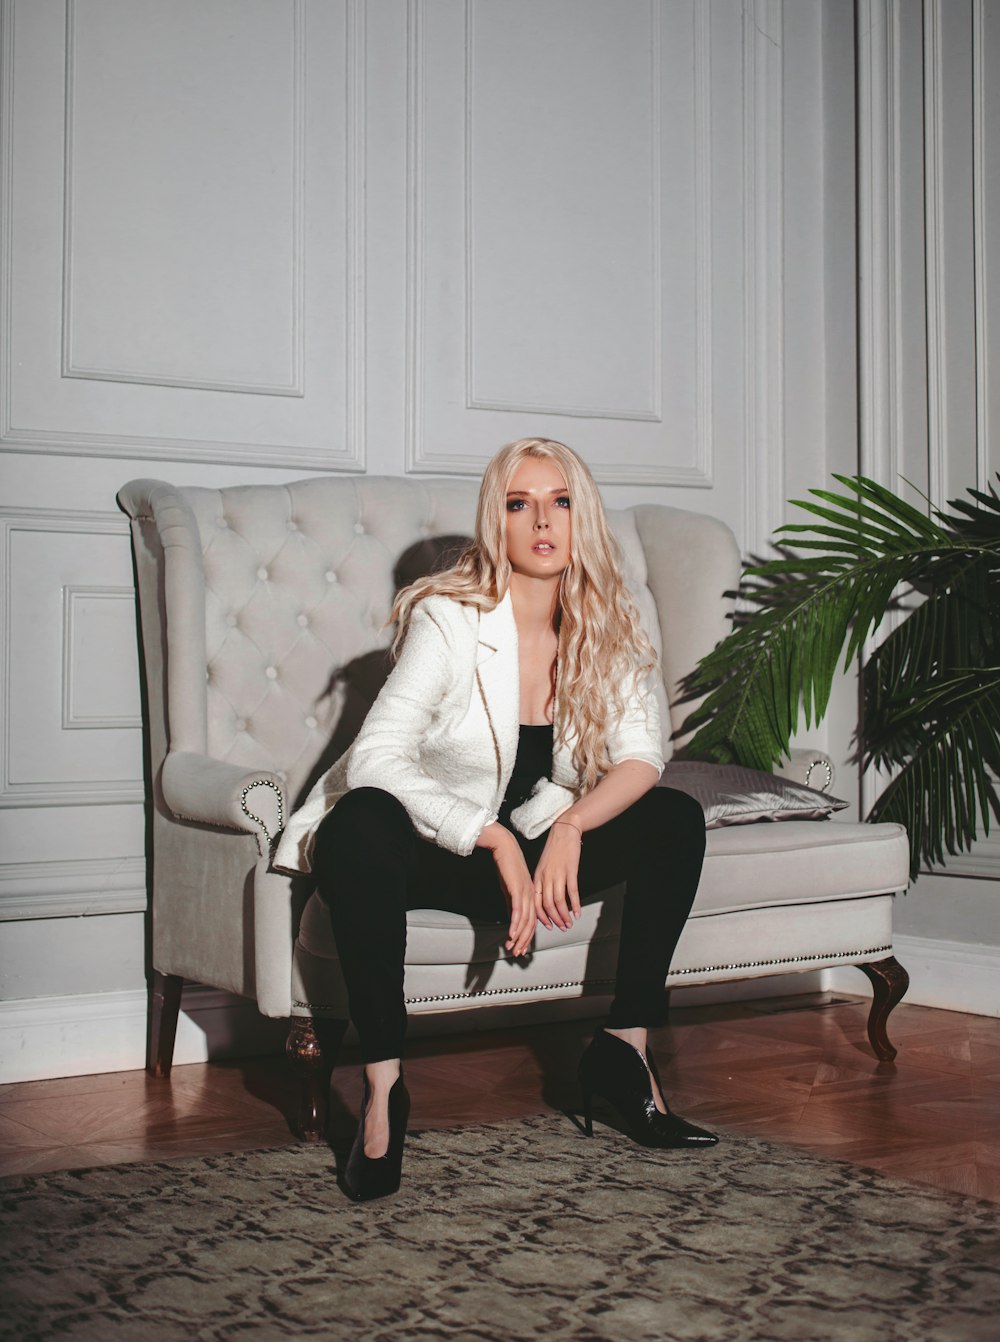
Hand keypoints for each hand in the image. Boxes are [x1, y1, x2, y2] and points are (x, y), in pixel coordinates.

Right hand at [477, 823, 536, 957]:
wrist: (505, 848)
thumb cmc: (507, 867)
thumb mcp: (510, 888)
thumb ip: (512, 903)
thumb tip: (511, 917)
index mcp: (531, 896)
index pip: (532, 921)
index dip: (527, 936)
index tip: (521, 949)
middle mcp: (531, 897)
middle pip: (530, 924)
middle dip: (524, 941)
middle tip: (518, 954)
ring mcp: (526, 893)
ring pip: (526, 920)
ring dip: (520, 936)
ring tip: (513, 948)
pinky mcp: (518, 889)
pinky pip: (518, 910)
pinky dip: (515, 924)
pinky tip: (512, 934)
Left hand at [533, 822, 581, 931]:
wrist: (563, 830)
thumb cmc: (554, 848)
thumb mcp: (543, 865)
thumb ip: (542, 881)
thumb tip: (543, 897)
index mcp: (537, 877)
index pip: (535, 902)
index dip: (541, 917)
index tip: (548, 925)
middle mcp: (546, 877)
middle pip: (547, 905)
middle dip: (554, 919)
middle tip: (561, 928)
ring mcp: (558, 874)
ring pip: (559, 901)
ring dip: (564, 915)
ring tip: (569, 923)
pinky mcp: (570, 870)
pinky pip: (572, 892)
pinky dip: (575, 904)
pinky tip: (578, 912)